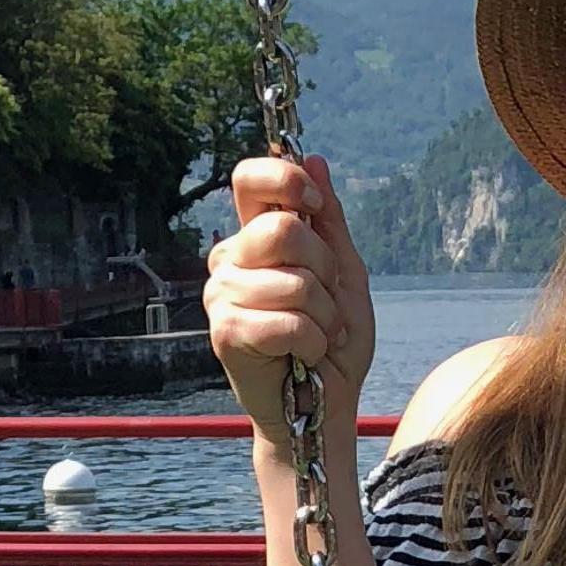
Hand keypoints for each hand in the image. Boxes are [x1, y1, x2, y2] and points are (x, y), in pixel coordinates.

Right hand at [205, 153, 374, 445]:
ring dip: (325, 315)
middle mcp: (230, 259)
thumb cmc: (333, 341)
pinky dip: (313, 341)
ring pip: (294, 282)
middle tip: (328, 301)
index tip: (315, 207)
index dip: (286, 181)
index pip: (250, 178)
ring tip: (320, 335)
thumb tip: (313, 159)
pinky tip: (306, 355)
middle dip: (325, 269)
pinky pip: (288, 322)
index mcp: (256, 237)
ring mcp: (221, 294)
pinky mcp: (224, 332)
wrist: (323, 405)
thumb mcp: (344, 273)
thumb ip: (329, 221)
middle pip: (284, 229)